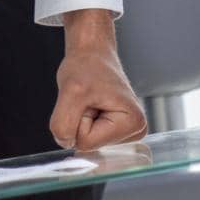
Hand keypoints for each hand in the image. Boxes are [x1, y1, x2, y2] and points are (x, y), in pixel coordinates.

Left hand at [51, 10, 146, 149]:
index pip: (87, 142)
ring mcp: (125, 134)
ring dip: (81, 120)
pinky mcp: (114, 132)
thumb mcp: (70, 91)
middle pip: (88, 145)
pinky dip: (82, 121)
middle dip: (80, 121)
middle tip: (89, 99)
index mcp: (133, 123)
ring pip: (86, 142)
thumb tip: (65, 143)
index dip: (79, 119)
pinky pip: (86, 138)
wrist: (91, 53)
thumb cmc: (87, 66)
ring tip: (91, 100)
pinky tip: (92, 106)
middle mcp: (135, 132)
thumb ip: (63, 123)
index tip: (89, 99)